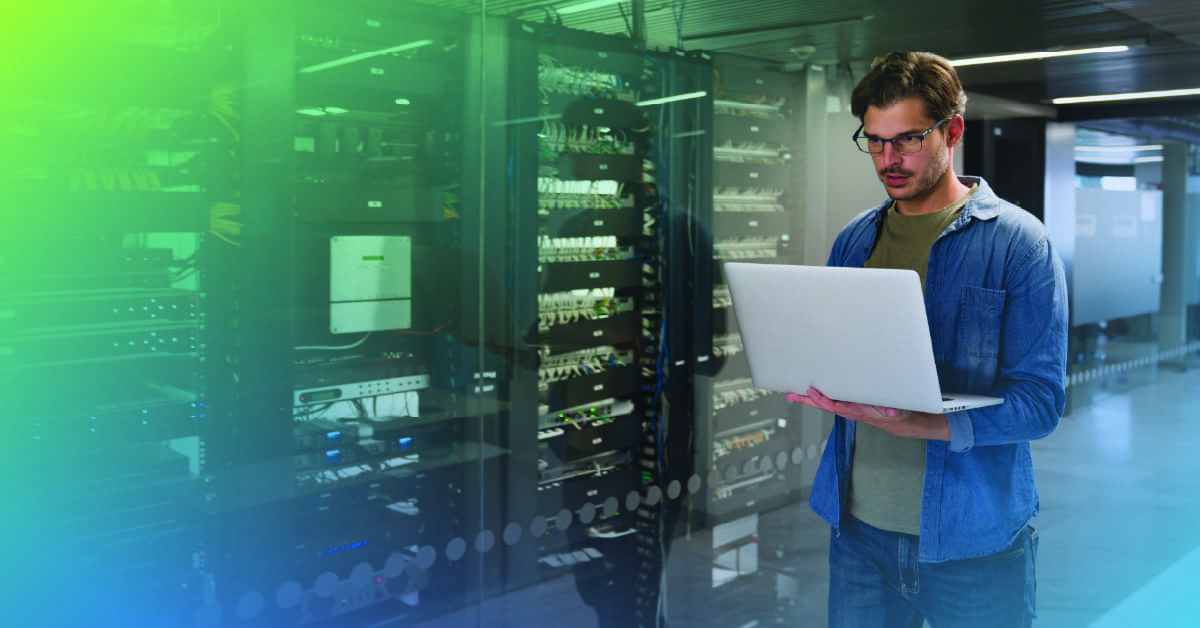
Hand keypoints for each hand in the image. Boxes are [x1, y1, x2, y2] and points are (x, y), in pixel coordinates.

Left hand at [786, 387, 949, 440]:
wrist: (908, 424)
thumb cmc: (903, 416)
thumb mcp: (901, 412)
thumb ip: (894, 411)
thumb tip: (889, 412)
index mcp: (860, 412)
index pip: (837, 406)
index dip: (823, 400)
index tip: (812, 392)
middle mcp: (852, 412)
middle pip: (826, 405)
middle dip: (808, 400)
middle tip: (791, 395)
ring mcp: (852, 410)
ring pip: (828, 403)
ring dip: (812, 399)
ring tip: (796, 393)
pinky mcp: (855, 407)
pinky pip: (835, 401)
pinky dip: (824, 397)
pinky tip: (816, 393)